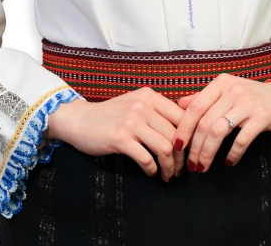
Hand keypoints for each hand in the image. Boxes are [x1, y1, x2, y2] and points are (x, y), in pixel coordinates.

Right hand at [45, 87, 184, 181]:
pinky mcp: (120, 138)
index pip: (182, 116)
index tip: (190, 151)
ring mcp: (131, 121)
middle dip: (182, 157)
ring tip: (168, 174)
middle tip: (181, 169)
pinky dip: (153, 169)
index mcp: (150, 96)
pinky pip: (146, 158)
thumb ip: (158, 111)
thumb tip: (187, 127)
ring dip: (170, 167)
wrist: (80, 120)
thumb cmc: (111, 115)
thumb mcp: (136, 104)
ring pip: (165, 148)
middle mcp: (143, 106)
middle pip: (176, 135)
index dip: (191, 137)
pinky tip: (152, 173)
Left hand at [173, 75, 270, 171]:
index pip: (195, 107)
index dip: (183, 128)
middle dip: (195, 147)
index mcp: (221, 84)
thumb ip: (204, 98)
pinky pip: (242, 139)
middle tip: (192, 164)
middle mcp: (232, 90)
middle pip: (205, 122)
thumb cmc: (251, 97)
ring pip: (219, 131)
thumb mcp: (226, 92)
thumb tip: (179, 105)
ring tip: (203, 166)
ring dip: (208, 153)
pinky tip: (229, 162)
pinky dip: (233, 153)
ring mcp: (247, 103)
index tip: (177, 146)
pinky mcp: (262, 116)